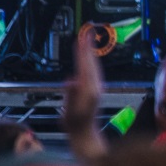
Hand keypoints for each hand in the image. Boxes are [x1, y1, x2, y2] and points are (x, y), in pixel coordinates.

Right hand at [63, 29, 107, 162]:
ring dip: (90, 52)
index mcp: (89, 89)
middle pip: (92, 62)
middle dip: (89, 46)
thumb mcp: (70, 112)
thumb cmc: (75, 125)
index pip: (85, 65)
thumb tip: (71, 80)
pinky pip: (92, 70)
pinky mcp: (94, 89)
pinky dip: (89, 61)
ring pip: (94, 65)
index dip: (83, 51)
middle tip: (88, 31)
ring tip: (87, 40)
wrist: (84, 134)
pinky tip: (87, 58)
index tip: (82, 38)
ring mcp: (95, 87)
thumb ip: (71, 96)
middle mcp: (95, 86)